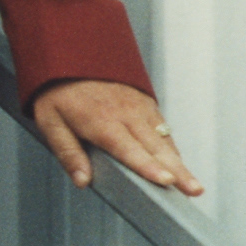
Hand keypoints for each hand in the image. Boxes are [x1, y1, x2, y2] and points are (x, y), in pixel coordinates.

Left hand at [32, 80, 202, 195]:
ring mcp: (139, 107)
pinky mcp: (145, 103)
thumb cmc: (57, 91)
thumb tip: (82, 181)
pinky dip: (172, 148)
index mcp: (102, 122)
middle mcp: (126, 115)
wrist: (70, 54)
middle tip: (196, 191)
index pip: (129, 149)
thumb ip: (68, 152)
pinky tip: (178, 165)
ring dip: (180, 163)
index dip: (149, 167)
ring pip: (164, 140)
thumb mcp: (50, 121)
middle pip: (156, 148)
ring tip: (195, 187)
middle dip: (178, 172)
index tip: (167, 181)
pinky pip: (163, 129)